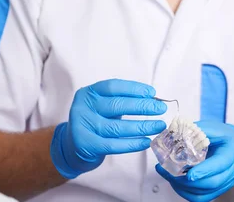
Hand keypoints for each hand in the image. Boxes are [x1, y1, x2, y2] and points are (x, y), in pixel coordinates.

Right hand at [50, 79, 167, 178]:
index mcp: (89, 93)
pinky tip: (146, 141)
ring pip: (118, 127)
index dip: (134, 88)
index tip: (152, 92)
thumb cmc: (95, 121)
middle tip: (161, 108)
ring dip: (142, 126)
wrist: (72, 147)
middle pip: (117, 105)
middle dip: (143, 106)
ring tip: (159, 125)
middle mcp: (83, 108)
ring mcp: (84, 127)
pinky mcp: (87, 145)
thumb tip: (153, 100)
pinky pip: (114, 144)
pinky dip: (133, 143)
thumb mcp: (103, 105)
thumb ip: (122, 100)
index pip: (113, 87)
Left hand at [155, 121, 233, 201]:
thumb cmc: (225, 138)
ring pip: (204, 194)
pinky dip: (185, 192)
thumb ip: (199, 130)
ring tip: (168, 175)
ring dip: (183, 187)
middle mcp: (230, 172)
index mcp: (231, 154)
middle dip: (188, 181)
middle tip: (170, 172)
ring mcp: (224, 184)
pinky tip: (176, 182)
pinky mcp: (216, 191)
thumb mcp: (215, 128)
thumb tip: (179, 131)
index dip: (204, 171)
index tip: (189, 174)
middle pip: (211, 183)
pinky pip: (200, 198)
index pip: (219, 165)